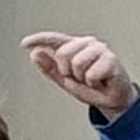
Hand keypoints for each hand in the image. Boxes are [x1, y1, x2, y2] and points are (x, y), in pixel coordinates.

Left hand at [22, 31, 137, 114]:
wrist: (113, 100)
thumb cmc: (92, 88)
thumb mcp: (65, 80)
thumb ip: (50, 68)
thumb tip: (35, 54)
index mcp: (75, 46)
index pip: (55, 39)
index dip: (39, 39)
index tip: (25, 44)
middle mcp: (87, 43)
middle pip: (63, 53)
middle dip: (67, 71)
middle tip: (79, 78)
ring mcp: (100, 50)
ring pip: (77, 63)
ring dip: (81, 78)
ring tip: (90, 80)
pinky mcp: (112, 60)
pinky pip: (91, 74)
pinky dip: (93, 83)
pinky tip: (100, 82)